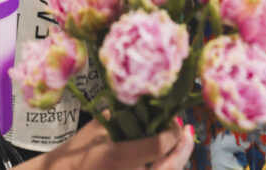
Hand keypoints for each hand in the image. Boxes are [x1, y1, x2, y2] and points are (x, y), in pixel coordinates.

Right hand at [28, 118, 193, 169]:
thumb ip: (121, 115)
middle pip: (171, 166)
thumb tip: (146, 102)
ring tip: (180, 141)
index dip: (172, 133)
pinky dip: (165, 165)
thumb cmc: (78, 151)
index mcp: (118, 157)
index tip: (174, 120)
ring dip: (178, 158)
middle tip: (187, 132)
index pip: (158, 146)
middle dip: (183, 148)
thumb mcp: (97, 128)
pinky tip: (167, 155)